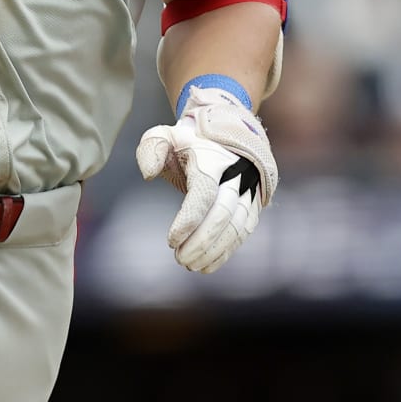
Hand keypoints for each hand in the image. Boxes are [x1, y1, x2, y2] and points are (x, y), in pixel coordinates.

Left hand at [135, 86, 276, 273]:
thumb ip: (150, 148)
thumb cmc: (187, 142)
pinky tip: (206, 266)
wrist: (224, 137)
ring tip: (190, 265)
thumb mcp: (164, 136)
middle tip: (179, 259)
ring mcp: (247, 191)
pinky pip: (243, 232)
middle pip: (223, 214)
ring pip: (237, 227)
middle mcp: (235, 176)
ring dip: (214, 250)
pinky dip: (226, 251)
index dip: (189, 220)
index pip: (204, 194)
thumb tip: (148, 174)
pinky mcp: (252, 205)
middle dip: (201, 241)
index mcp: (211, 160)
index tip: (170, 241)